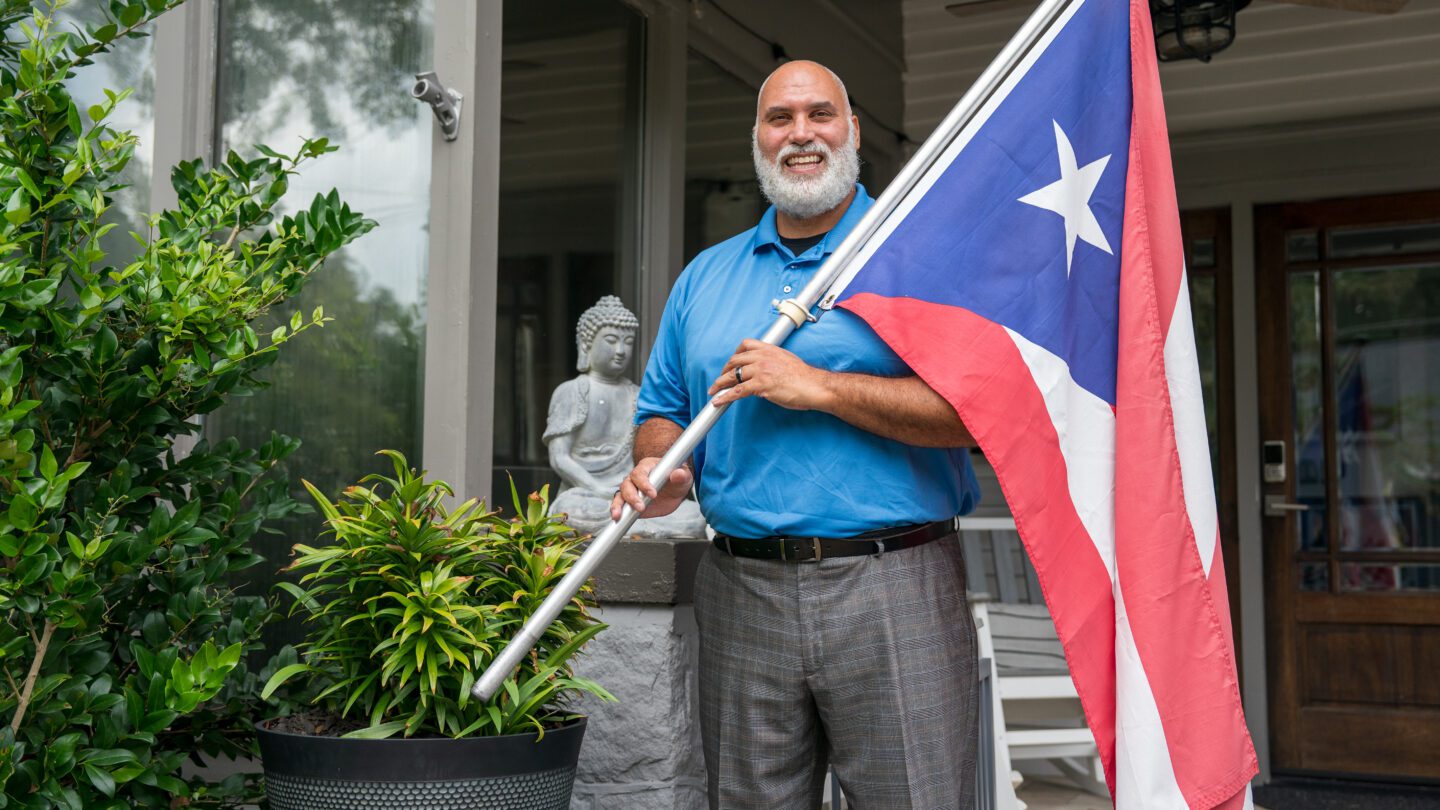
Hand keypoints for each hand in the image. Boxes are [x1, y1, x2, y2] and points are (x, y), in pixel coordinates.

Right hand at [610, 457, 693, 520]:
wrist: (675, 492)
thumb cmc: (678, 479)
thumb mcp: (684, 476)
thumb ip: (681, 475)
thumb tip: (678, 474)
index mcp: (647, 467)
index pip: (640, 473)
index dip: (644, 483)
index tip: (653, 494)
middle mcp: (636, 477)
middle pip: (627, 484)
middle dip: (632, 496)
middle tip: (641, 507)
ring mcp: (632, 489)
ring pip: (621, 494)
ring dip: (619, 505)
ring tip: (619, 515)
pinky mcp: (631, 502)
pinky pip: (620, 504)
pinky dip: (617, 511)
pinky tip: (617, 518)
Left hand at [708, 339, 830, 409]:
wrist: (815, 386)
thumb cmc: (805, 377)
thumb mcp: (787, 360)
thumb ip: (773, 361)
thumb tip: (765, 369)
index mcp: (770, 349)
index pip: (745, 345)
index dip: (735, 354)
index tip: (731, 363)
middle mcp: (763, 357)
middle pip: (735, 361)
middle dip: (724, 370)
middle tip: (720, 380)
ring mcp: (761, 370)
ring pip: (733, 376)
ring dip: (720, 384)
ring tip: (713, 391)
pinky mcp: (761, 385)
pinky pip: (737, 391)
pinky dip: (725, 396)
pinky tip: (718, 401)